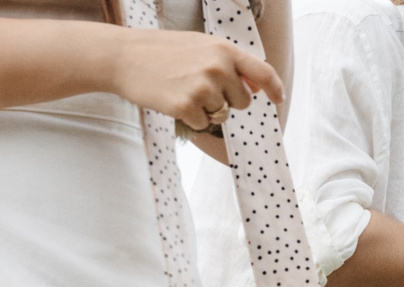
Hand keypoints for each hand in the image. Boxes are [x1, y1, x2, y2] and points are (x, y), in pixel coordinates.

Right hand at [109, 27, 281, 130]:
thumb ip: (229, 63)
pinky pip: (202, 124)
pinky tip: (173, 99)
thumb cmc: (163, 51)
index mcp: (224, 49)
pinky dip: (190, 118)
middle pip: (242, 101)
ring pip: (221, 114)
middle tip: (199, 87)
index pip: (263, 72)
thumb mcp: (200, 46)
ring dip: (205, 108)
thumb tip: (255, 86)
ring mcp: (203, 87)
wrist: (125, 56)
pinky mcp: (187, 106)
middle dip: (227, 100)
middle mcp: (218, 67)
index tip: (278, 99)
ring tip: (182, 89)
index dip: (275, 88)